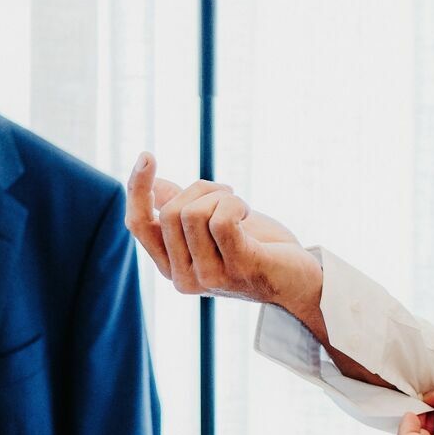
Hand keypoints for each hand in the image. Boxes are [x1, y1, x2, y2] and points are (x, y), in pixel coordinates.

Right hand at [124, 152, 317, 305]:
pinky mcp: (238, 268)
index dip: (137, 188)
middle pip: (170, 212)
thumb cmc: (255, 248)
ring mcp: (209, 277)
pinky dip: (235, 204)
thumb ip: (182, 209)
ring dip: (221, 196)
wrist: (297, 279)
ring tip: (240, 207)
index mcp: (171, 267)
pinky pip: (220, 219)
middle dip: (201, 190)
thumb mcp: (212, 225)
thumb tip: (154, 185)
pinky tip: (247, 213)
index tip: (148, 155)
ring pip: (193, 213)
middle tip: (227, 195)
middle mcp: (183, 278)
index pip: (138, 225)